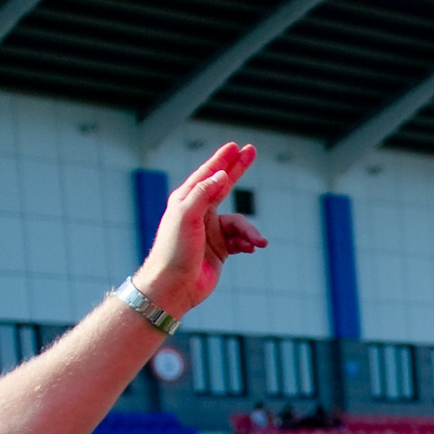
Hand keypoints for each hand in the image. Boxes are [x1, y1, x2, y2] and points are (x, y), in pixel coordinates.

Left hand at [130, 142, 266, 319]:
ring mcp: (210, 231)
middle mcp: (199, 213)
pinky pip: (240, 240)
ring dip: (249, 231)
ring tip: (258, 243)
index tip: (235, 146)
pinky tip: (251, 249)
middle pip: (223, 186)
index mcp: (187, 200)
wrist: (174, 287)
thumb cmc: (174, 251)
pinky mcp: (219, 250)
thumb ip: (204, 193)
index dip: (222, 159)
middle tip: (251, 152)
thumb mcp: (186, 216)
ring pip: (238, 222)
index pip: (208, 174)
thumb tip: (222, 175)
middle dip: (238, 170)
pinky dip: (247, 243)